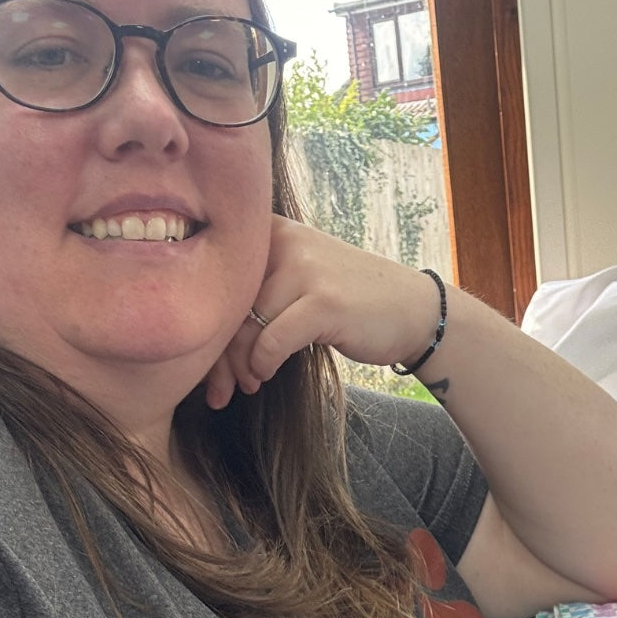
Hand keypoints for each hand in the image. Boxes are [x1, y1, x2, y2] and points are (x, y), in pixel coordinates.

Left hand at [204, 216, 442, 407]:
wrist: (414, 310)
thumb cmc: (350, 302)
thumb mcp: (299, 277)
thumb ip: (257, 288)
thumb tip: (204, 330)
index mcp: (272, 230)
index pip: (217, 276)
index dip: (204, 321)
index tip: (202, 358)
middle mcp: (285, 240)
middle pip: (226, 303)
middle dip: (217, 353)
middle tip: (216, 387)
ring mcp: (306, 269)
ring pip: (245, 325)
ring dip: (239, 365)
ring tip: (246, 385)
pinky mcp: (323, 301)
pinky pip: (272, 341)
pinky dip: (263, 364)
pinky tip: (265, 375)